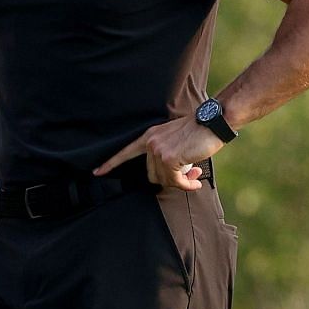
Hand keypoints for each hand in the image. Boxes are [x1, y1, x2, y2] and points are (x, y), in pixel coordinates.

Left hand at [94, 118, 220, 190]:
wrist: (212, 122)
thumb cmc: (198, 131)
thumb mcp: (174, 139)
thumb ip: (166, 154)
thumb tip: (168, 177)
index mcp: (150, 136)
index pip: (125, 152)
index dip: (110, 164)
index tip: (97, 172)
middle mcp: (150, 143)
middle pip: (151, 175)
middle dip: (170, 180)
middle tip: (188, 176)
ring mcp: (158, 151)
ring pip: (164, 180)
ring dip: (181, 182)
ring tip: (194, 175)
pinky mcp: (169, 159)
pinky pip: (175, 182)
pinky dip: (186, 185)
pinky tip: (196, 181)